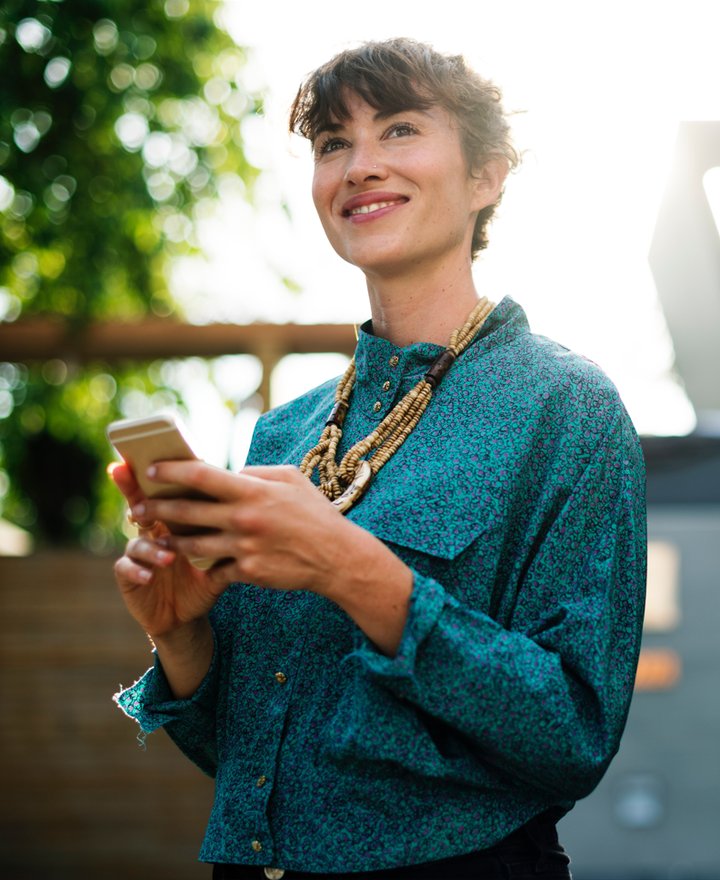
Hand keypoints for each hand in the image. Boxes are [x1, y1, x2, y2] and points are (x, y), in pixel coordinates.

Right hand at [110, 462, 225, 638]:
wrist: (187, 614)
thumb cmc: (205, 576)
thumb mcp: (220, 552)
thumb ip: (229, 528)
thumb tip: (252, 500)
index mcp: (174, 519)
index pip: (165, 491)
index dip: (157, 474)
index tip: (153, 458)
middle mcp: (152, 530)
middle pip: (139, 504)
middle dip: (132, 491)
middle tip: (134, 485)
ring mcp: (138, 552)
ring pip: (137, 541)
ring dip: (151, 547)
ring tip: (168, 556)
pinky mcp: (129, 576)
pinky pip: (126, 568)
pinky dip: (137, 570)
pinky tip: (149, 576)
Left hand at [129, 461, 413, 654]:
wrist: (336, 557)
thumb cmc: (313, 513)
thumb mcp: (290, 479)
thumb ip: (256, 473)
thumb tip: (230, 472)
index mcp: (252, 490)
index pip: (200, 475)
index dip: (170, 471)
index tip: (150, 470)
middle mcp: (243, 518)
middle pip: (186, 511)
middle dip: (155, 508)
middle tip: (136, 507)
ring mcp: (244, 547)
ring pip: (192, 545)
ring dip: (169, 540)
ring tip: (156, 536)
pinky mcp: (247, 572)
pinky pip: (215, 568)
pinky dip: (203, 564)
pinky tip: (192, 561)